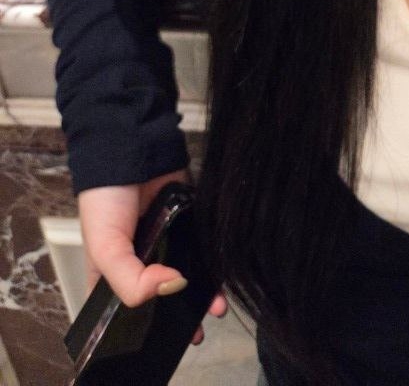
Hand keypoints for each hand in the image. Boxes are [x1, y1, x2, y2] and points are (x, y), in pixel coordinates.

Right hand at [77, 168, 227, 346]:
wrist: (131, 147)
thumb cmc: (106, 200)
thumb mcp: (104, 248)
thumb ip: (131, 279)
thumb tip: (173, 287)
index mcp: (113, 274)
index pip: (128, 309)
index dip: (146, 328)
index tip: (167, 343)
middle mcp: (142, 261)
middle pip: (164, 295)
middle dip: (181, 316)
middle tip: (198, 333)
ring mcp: (168, 240)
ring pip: (189, 273)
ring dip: (203, 292)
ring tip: (217, 310)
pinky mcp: (190, 221)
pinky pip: (204, 247)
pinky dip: (214, 262)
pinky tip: (223, 276)